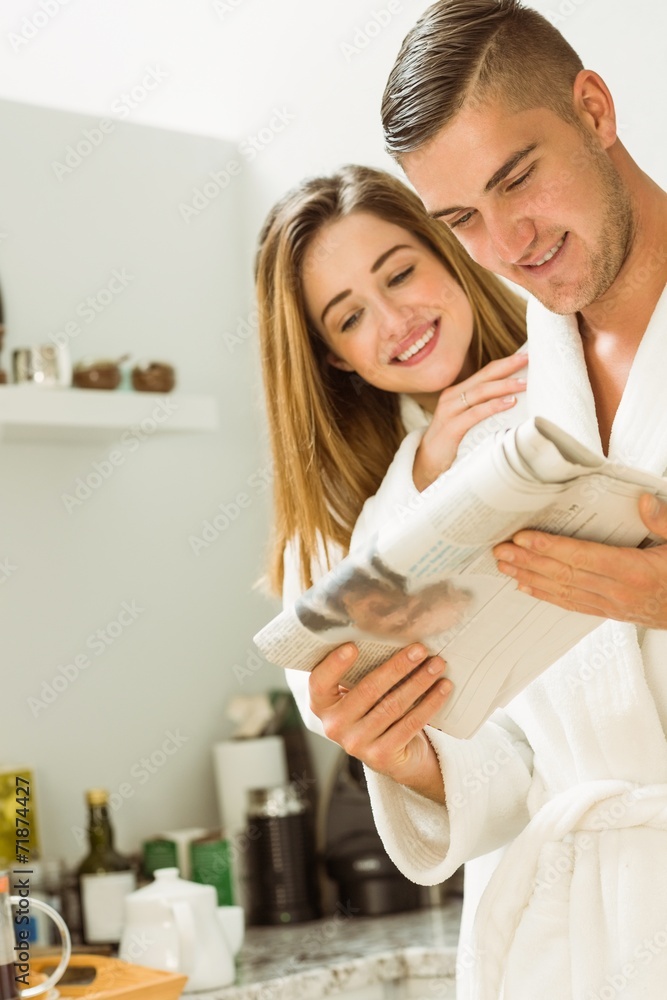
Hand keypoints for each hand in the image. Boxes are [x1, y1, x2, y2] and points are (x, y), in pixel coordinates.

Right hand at [308, 642, 451, 802]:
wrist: (392, 756)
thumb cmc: (373, 710)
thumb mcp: (358, 692)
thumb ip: (360, 671)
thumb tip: (390, 634)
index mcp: (322, 704)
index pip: (319, 682)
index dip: (334, 665)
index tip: (353, 645)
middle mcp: (334, 726)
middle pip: (368, 690)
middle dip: (398, 666)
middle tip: (420, 649)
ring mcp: (356, 744)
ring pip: (392, 705)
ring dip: (419, 682)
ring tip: (437, 665)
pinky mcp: (381, 756)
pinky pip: (409, 724)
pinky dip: (430, 703)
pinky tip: (443, 688)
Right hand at [413, 351, 527, 491]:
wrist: (426, 464)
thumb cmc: (452, 443)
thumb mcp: (467, 421)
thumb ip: (484, 409)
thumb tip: (516, 402)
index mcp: (458, 393)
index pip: (485, 372)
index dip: (505, 363)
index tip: (526, 355)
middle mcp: (452, 397)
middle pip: (484, 376)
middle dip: (508, 366)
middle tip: (529, 358)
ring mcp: (450, 410)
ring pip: (481, 391)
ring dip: (504, 385)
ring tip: (524, 383)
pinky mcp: (451, 427)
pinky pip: (475, 413)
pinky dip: (493, 406)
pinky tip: (509, 403)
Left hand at [494, 493, 666, 627]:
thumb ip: (663, 522)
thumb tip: (643, 501)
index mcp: (635, 572)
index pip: (582, 557)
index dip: (549, 548)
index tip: (522, 539)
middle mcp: (619, 592)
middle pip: (564, 575)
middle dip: (528, 562)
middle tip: (499, 550)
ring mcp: (613, 606)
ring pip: (563, 591)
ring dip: (530, 578)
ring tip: (504, 566)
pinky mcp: (611, 612)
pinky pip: (572, 604)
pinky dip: (546, 595)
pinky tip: (527, 587)